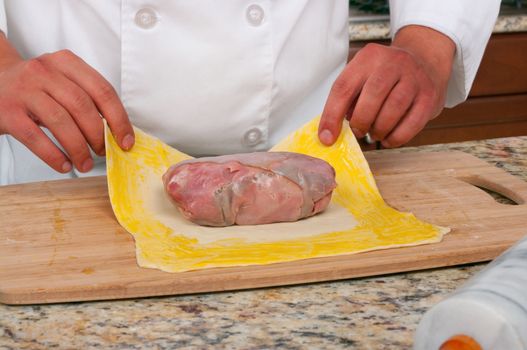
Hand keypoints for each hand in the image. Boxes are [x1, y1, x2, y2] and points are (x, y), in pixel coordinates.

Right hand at [0, 34, 133, 172]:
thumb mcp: (62, 83)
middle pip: (82, 106)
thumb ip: (88, 100)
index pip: (102, 90)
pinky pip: (35, 137)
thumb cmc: (36, 89)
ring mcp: (24, 90)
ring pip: (60, 121)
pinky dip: (54, 155)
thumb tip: (117, 133)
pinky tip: (64, 165)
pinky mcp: (7, 111)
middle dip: (98, 135)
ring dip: (78, 148)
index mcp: (66, 63)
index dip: (119, 119)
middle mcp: (44, 71)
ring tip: (85, 163)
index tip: (126, 141)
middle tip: (103, 152)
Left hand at [318, 25, 455, 147]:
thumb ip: (348, 100)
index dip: (332, 115)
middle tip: (358, 132)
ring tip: (374, 133)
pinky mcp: (429, 95)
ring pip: (393, 110)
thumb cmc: (385, 76)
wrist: (425, 60)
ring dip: (379, 129)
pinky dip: (396, 137)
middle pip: (372, 96)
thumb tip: (332, 133)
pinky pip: (412, 123)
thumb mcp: (363, 76)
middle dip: (361, 121)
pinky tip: (389, 138)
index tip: (327, 137)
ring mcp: (415, 77)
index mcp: (368, 57)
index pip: (344, 87)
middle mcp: (393, 62)